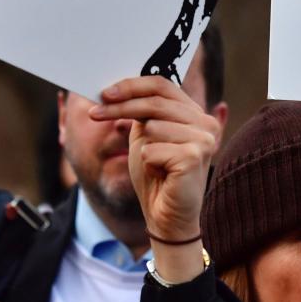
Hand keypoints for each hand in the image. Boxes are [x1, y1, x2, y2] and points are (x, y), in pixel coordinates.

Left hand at [90, 76, 219, 244]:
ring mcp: (204, 138)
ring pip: (153, 126)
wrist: (166, 216)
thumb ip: (141, 112)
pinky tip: (161, 174)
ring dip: (142, 146)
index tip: (105, 93)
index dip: (132, 86)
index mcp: (195, 112)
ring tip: (154, 163)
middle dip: (121, 107)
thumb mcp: (144, 136)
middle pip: (155, 102)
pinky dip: (147, 162)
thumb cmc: (155, 176)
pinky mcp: (195, 156)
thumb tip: (116, 89)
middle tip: (95, 113)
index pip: (162, 86)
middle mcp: (205, 122)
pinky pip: (153, 149)